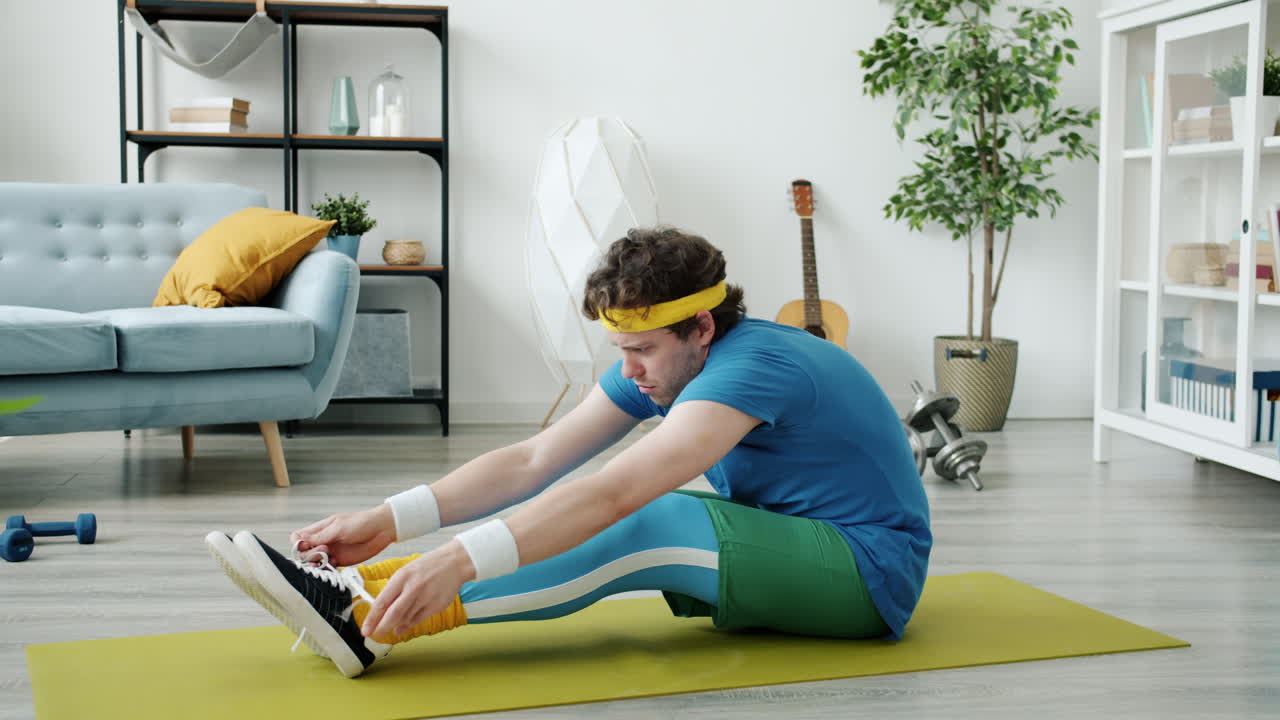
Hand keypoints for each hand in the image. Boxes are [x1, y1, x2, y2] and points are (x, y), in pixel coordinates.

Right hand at [291, 504, 395, 566]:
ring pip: (314, 562)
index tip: (306, 546)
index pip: (298, 537)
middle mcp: (323, 541)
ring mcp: (331, 551)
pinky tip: (336, 563)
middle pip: (303, 552)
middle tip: (324, 551)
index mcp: (320, 529)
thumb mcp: (339, 528)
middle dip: (309, 555)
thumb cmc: (361, 523)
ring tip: (329, 559)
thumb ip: (320, 536)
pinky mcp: (340, 561)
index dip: (298, 544)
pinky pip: (327, 568)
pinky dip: (328, 569)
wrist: (381, 530)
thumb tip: (300, 540)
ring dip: (318, 563)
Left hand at [360, 540, 474, 640]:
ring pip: (405, 618)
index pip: (382, 601)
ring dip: (396, 625)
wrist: (455, 562)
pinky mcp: (436, 605)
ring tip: (391, 628)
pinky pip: (418, 620)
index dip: (372, 618)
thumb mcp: (406, 572)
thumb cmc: (428, 566)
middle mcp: (413, 587)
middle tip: (375, 635)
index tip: (366, 629)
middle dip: (382, 627)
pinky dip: (408, 625)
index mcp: (402, 577)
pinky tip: (403, 627)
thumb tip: (381, 609)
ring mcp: (426, 597)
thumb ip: (394, 590)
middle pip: (393, 614)